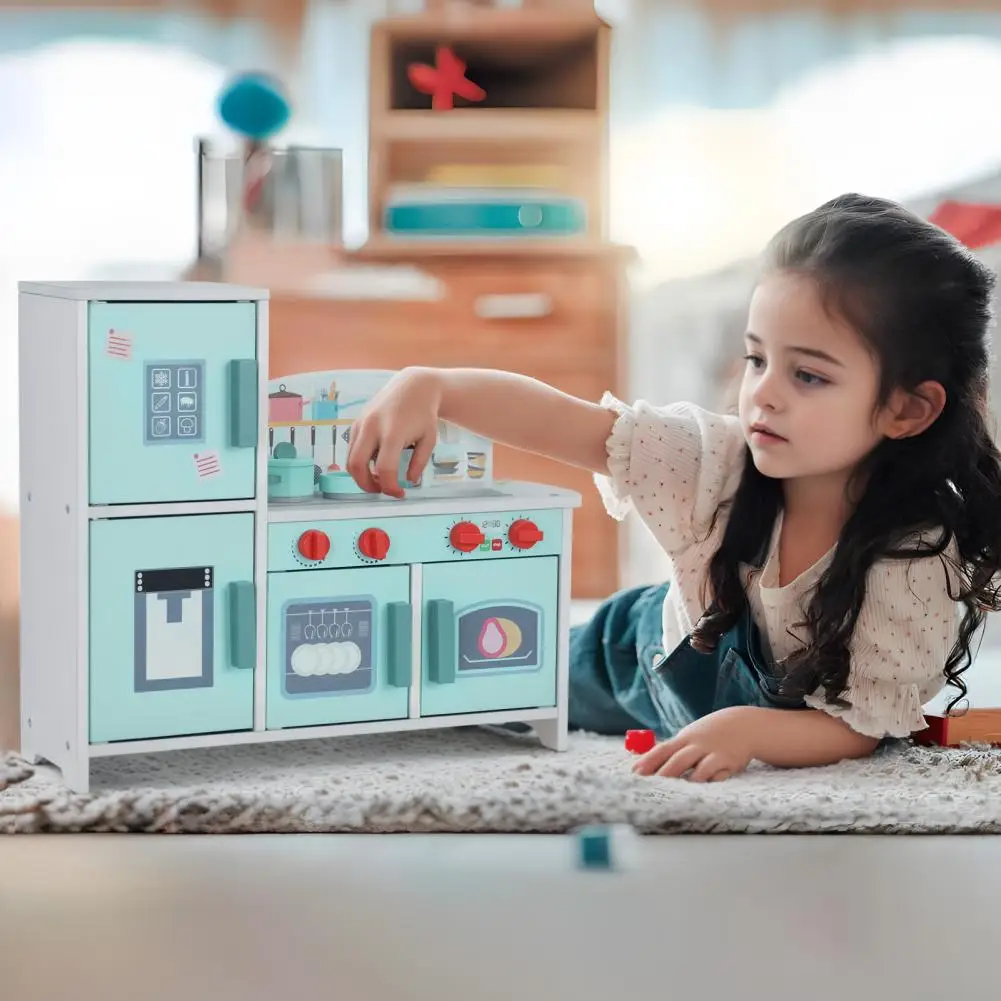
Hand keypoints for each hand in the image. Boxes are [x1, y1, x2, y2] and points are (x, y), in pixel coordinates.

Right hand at [346, 368, 441, 497]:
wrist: (413, 386)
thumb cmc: (424, 414)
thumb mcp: (429, 439)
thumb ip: (419, 463)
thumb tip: (408, 482)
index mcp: (393, 432)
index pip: (385, 469)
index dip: (391, 487)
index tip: (400, 494)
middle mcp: (372, 427)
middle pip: (357, 466)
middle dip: (366, 485)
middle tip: (381, 491)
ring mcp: (361, 423)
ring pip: (350, 459)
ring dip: (361, 475)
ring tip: (379, 479)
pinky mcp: (356, 422)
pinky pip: (351, 449)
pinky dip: (360, 462)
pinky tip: (376, 464)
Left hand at [631, 707, 755, 781]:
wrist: (742, 724)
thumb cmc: (709, 734)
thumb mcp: (690, 737)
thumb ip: (672, 750)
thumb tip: (643, 762)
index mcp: (684, 739)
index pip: (662, 750)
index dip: (648, 761)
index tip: (634, 773)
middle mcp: (697, 745)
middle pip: (678, 760)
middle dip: (664, 774)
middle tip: (649, 787)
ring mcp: (713, 753)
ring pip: (699, 768)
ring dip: (687, 779)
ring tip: (674, 792)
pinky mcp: (729, 761)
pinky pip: (719, 773)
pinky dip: (710, 780)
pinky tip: (702, 788)